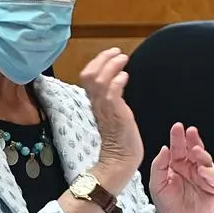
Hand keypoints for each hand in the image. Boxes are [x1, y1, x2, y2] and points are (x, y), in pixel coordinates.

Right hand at [79, 48, 143, 168]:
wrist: (119, 161)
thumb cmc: (120, 140)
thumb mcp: (112, 113)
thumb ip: (111, 98)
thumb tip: (117, 80)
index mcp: (95, 103)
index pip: (88, 76)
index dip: (97, 61)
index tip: (110, 53)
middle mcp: (96, 104)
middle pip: (89, 75)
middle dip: (103, 59)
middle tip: (117, 52)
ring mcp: (105, 109)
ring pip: (100, 80)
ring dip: (112, 66)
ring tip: (123, 59)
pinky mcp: (115, 115)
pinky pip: (111, 93)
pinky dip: (117, 81)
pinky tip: (125, 77)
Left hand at [150, 123, 213, 212]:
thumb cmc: (168, 207)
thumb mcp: (157, 185)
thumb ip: (158, 166)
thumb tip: (164, 149)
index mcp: (176, 166)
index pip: (177, 148)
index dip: (178, 137)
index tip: (177, 127)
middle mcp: (190, 169)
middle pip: (193, 150)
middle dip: (192, 139)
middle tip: (190, 131)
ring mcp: (202, 177)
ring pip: (205, 160)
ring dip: (201, 153)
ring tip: (196, 150)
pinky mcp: (213, 187)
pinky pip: (213, 176)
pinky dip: (208, 172)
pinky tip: (202, 170)